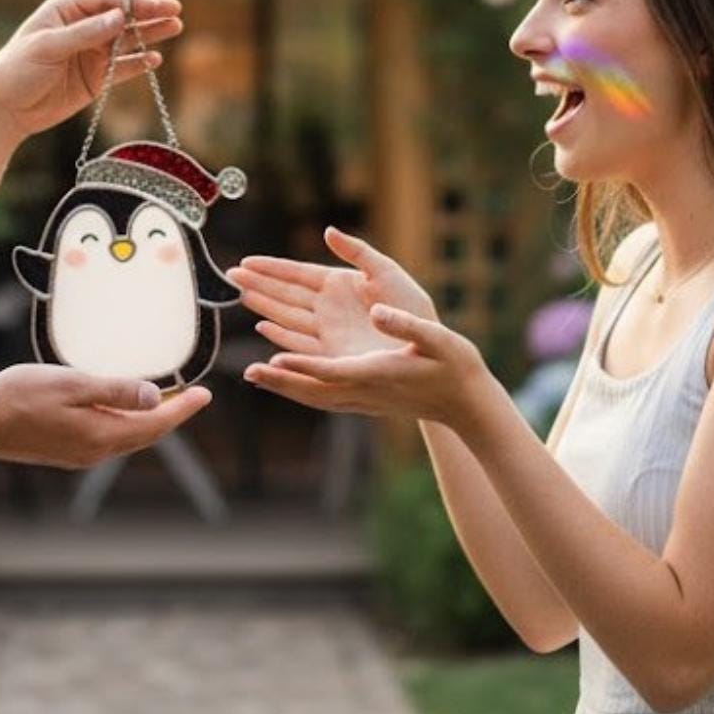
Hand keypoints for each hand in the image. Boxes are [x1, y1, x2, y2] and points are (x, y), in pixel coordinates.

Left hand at [0, 0, 183, 141]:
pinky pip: (122, 68)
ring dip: (150, 34)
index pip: (106, 0)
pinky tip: (155, 59)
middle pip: (122, 17)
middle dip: (148, 13)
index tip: (153, 6)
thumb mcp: (48, 47)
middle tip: (175, 11)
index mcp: (66, 10)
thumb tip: (119, 17)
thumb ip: (84, 33)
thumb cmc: (16, 70)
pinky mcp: (95, 78)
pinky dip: (139, 64)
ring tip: (175, 27)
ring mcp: (90, 53)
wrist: (5, 109)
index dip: (131, 1)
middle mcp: (82, 28)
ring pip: (127, 41)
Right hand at [0, 362, 211, 468]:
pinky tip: (123, 409)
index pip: (155, 425)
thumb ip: (116, 391)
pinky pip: (107, 438)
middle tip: (192, 396)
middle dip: (170, 416)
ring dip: (147, 420)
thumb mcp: (73, 384)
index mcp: (101, 436)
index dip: (183, 409)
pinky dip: (124, 423)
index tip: (205, 394)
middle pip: (145, 435)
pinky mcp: (65, 452)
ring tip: (165, 400)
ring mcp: (78, 455)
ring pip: (126, 438)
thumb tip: (155, 398)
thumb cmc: (20, 396)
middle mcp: (94, 452)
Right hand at [226, 225, 437, 359]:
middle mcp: (329, 307)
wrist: (427, 345)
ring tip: (240, 294)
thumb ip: (357, 252)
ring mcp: (328, 330)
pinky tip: (264, 326)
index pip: (297, 273)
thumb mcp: (386, 272)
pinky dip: (280, 334)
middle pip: (285, 293)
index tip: (246, 262)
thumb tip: (328, 232)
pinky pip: (299, 340)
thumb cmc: (412, 307)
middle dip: (258, 283)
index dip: (271, 267)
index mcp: (339, 284)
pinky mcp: (332, 352)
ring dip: (264, 305)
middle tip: (229, 274)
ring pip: (287, 315)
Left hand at [242, 299, 486, 431]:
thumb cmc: (453, 366)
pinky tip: (289, 379)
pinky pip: (324, 397)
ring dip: (284, 386)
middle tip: (248, 373)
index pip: (331, 372)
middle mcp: (364, 391)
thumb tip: (377, 312)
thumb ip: (406, 325)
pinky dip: (301, 388)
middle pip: (312, 390)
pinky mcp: (364, 401)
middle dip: (279, 382)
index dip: (301, 368)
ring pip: (314, 397)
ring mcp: (363, 400)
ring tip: (255, 375)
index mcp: (377, 374)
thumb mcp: (436, 338)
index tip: (273, 362)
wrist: (465, 402)